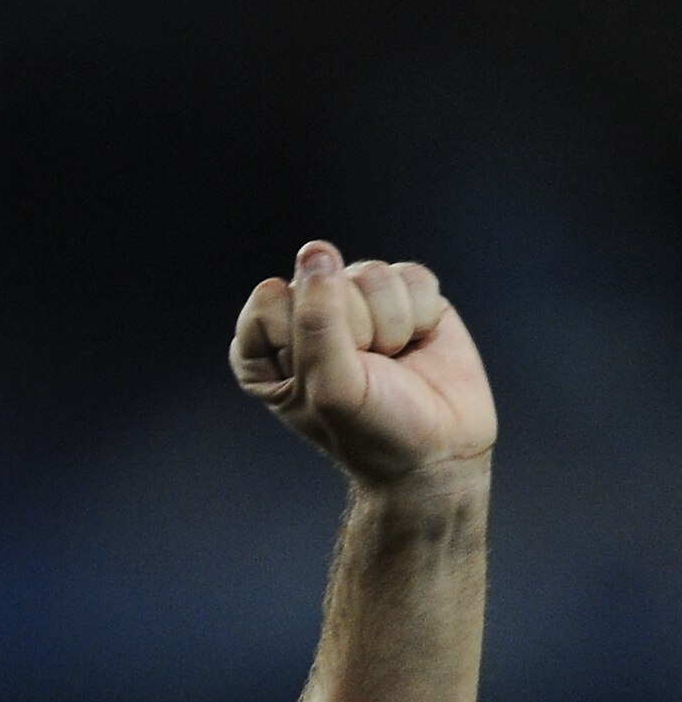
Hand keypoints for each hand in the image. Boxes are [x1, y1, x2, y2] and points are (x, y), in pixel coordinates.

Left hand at [231, 245, 496, 487]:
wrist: (437, 452)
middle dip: (354, 330)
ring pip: (371, 274)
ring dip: (390, 325)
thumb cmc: (371, 431)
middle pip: (323, 280)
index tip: (320, 377)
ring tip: (392, 362)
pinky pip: (411, 275)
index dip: (304, 336)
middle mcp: (307, 320)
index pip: (269, 300)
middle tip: (366, 372)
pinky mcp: (404, 297)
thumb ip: (316, 317)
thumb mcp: (331, 385)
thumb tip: (316, 250)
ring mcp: (357, 305)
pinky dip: (421, 314)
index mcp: (265, 349)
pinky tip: (418, 345)